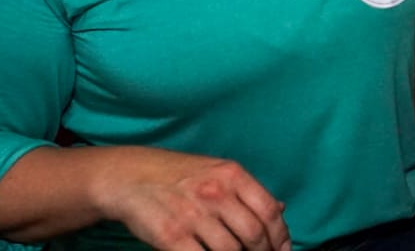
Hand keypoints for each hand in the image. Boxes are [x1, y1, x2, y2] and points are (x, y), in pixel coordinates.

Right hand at [96, 146, 288, 250]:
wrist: (131, 176)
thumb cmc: (179, 175)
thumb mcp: (218, 172)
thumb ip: (248, 191)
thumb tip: (280, 210)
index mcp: (233, 175)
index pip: (269, 211)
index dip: (280, 235)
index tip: (282, 248)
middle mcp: (216, 193)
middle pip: (253, 234)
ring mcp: (193, 216)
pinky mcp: (171, 236)